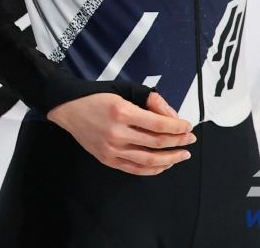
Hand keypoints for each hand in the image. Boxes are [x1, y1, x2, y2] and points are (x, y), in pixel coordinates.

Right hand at [46, 91, 195, 175]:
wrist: (70, 108)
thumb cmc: (98, 97)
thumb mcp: (126, 90)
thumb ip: (151, 101)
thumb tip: (172, 118)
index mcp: (122, 112)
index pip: (159, 124)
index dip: (178, 127)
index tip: (188, 126)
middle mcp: (117, 133)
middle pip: (157, 143)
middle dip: (179, 142)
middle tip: (190, 139)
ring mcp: (112, 149)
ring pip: (149, 160)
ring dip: (170, 159)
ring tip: (182, 155)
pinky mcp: (107, 159)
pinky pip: (135, 169)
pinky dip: (153, 169)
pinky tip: (164, 164)